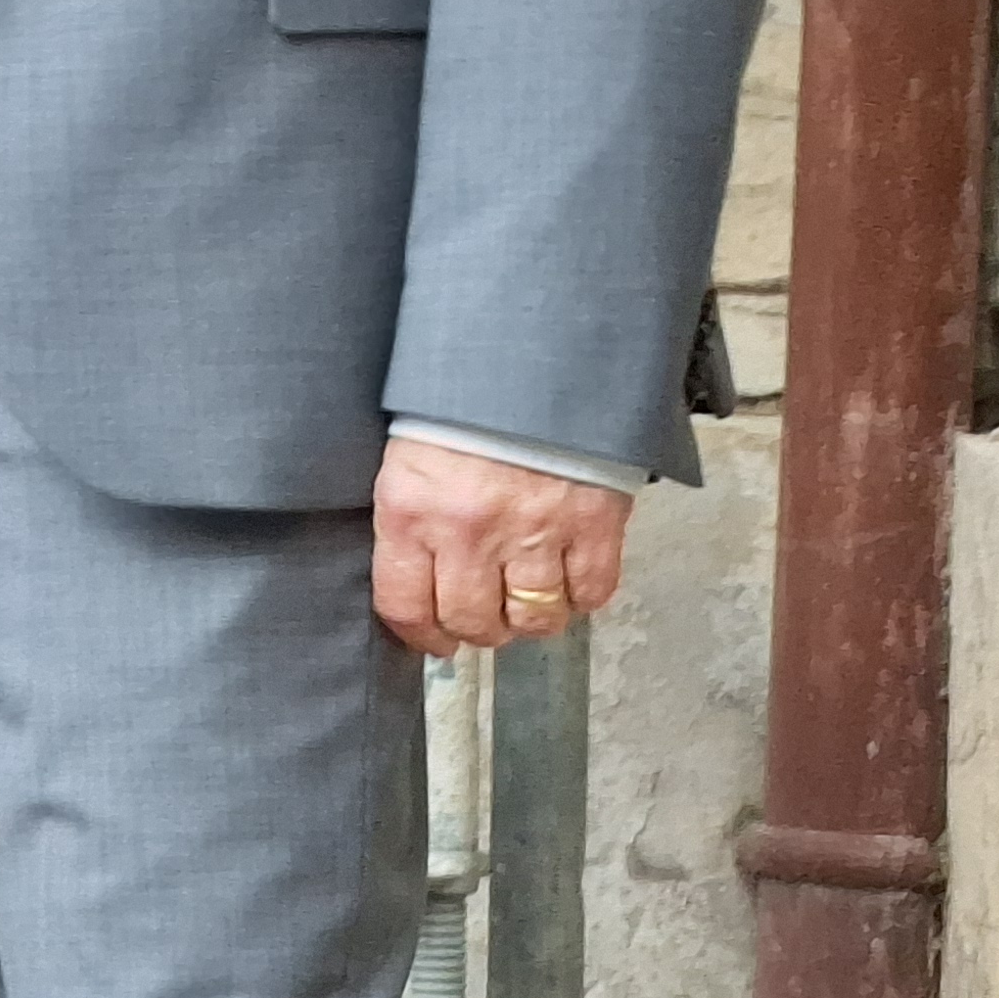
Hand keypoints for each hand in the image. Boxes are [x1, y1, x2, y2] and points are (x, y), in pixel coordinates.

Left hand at [378, 431, 633, 658]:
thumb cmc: (460, 406)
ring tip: (525, 605)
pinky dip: (581, 599)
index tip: (432, 640)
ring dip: (528, 621)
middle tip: (483, 620)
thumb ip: (409, 520)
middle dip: (477, 631)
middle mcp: (470, 532)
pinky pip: (591, 592)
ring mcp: (536, 532)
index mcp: (411, 512)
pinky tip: (568, 584)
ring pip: (534, 618)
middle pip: (474, 621)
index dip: (420, 637)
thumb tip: (418, 582)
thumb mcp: (407, 459)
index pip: (405, 606)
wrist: (534, 357)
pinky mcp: (593, 524)